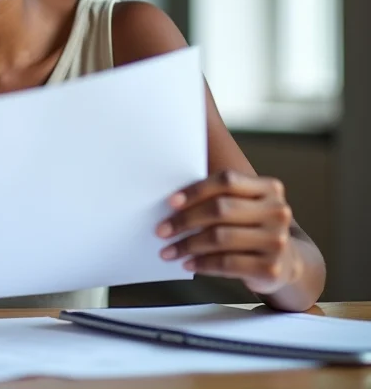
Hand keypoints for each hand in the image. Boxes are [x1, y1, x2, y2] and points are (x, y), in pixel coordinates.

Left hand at [157, 170, 301, 294]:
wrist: (287, 262)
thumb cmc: (251, 227)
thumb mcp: (244, 206)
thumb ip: (219, 197)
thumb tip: (172, 203)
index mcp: (269, 189)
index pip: (226, 181)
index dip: (195, 190)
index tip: (170, 202)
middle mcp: (277, 212)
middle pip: (220, 209)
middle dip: (185, 220)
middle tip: (161, 230)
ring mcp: (277, 240)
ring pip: (220, 238)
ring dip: (188, 245)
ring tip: (168, 251)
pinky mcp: (271, 268)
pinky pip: (227, 264)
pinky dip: (202, 264)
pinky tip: (189, 264)